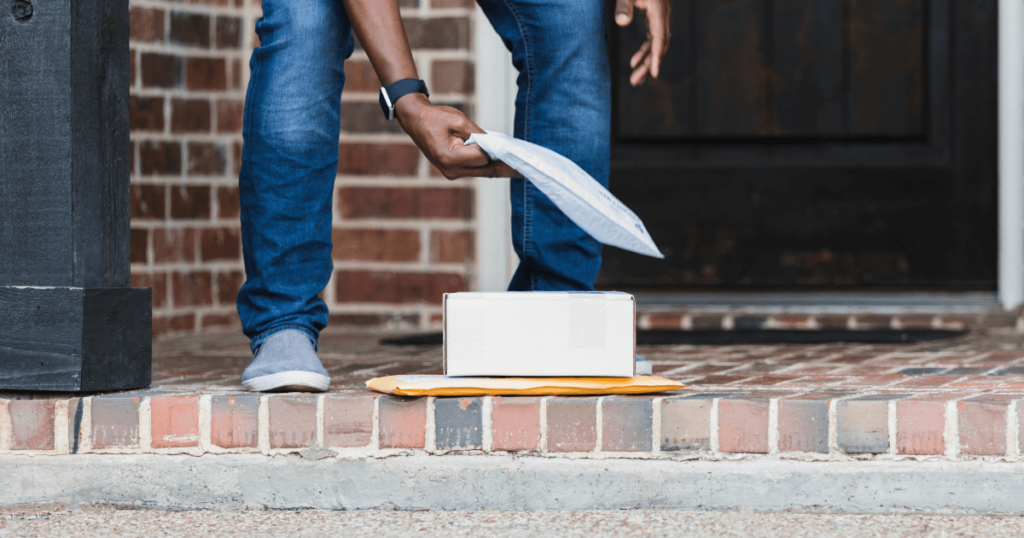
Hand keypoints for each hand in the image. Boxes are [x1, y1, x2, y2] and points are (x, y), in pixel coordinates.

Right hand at [395, 94, 520, 179]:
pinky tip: (499, 162)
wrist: (415, 120)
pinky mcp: (452, 171)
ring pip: (481, 172)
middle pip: (484, 170)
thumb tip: (495, 145)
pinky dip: (485, 165)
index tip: (508, 148)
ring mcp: (451, 173)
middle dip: (503, 167)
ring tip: (515, 167)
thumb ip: (478, 134)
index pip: (482, 158)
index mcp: (450, 158)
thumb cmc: (436, 117)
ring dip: (495, 166)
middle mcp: (450, 170)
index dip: (493, 150)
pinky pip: (474, 169)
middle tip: (524, 170)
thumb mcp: (459, 120)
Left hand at [615, 0, 670, 86]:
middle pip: (660, 45)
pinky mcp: (655, 18)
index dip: (657, 56)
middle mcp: (663, 16)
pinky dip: (645, 52)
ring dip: (647, 62)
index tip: (653, 73)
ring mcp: (660, 18)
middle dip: (649, 65)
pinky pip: (652, 39)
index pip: (659, 38)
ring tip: (635, 79)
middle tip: (635, 82)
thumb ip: (623, 6)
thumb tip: (621, 23)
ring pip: (657, 45)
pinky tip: (634, 62)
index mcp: (659, 10)